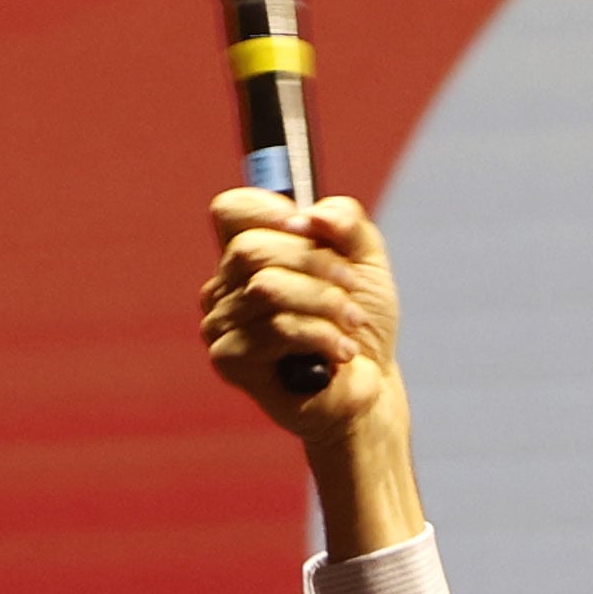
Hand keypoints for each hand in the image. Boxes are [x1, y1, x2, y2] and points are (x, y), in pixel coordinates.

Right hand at [202, 191, 418, 551]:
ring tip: (351, 326)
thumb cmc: (361, 324)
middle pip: (251, 249)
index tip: (308, 227)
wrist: (371, 384)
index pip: (230, 211)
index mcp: (248, 255)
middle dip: (315, 265)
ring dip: (324, 304)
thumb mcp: (366, 261)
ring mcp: (220, 323)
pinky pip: (275, 329)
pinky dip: (319, 336)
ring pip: (266, 289)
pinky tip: (339, 353)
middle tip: (350, 289)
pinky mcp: (230, 359)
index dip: (266, 209)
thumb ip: (345, 222)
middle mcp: (225, 286)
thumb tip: (310, 216)